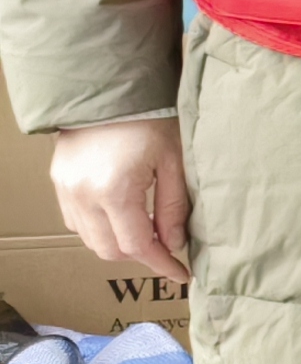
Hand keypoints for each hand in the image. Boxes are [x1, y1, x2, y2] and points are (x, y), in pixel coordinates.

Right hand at [51, 119, 188, 276]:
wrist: (110, 89)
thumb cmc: (149, 119)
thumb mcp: (173, 162)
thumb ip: (173, 208)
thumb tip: (173, 244)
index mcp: (114, 191)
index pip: (137, 246)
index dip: (160, 264)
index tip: (180, 273)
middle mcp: (83, 195)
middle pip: (109, 249)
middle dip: (140, 255)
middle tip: (166, 248)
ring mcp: (65, 189)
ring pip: (89, 239)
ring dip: (117, 243)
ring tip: (146, 230)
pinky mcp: (58, 181)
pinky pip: (76, 221)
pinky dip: (98, 228)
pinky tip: (121, 216)